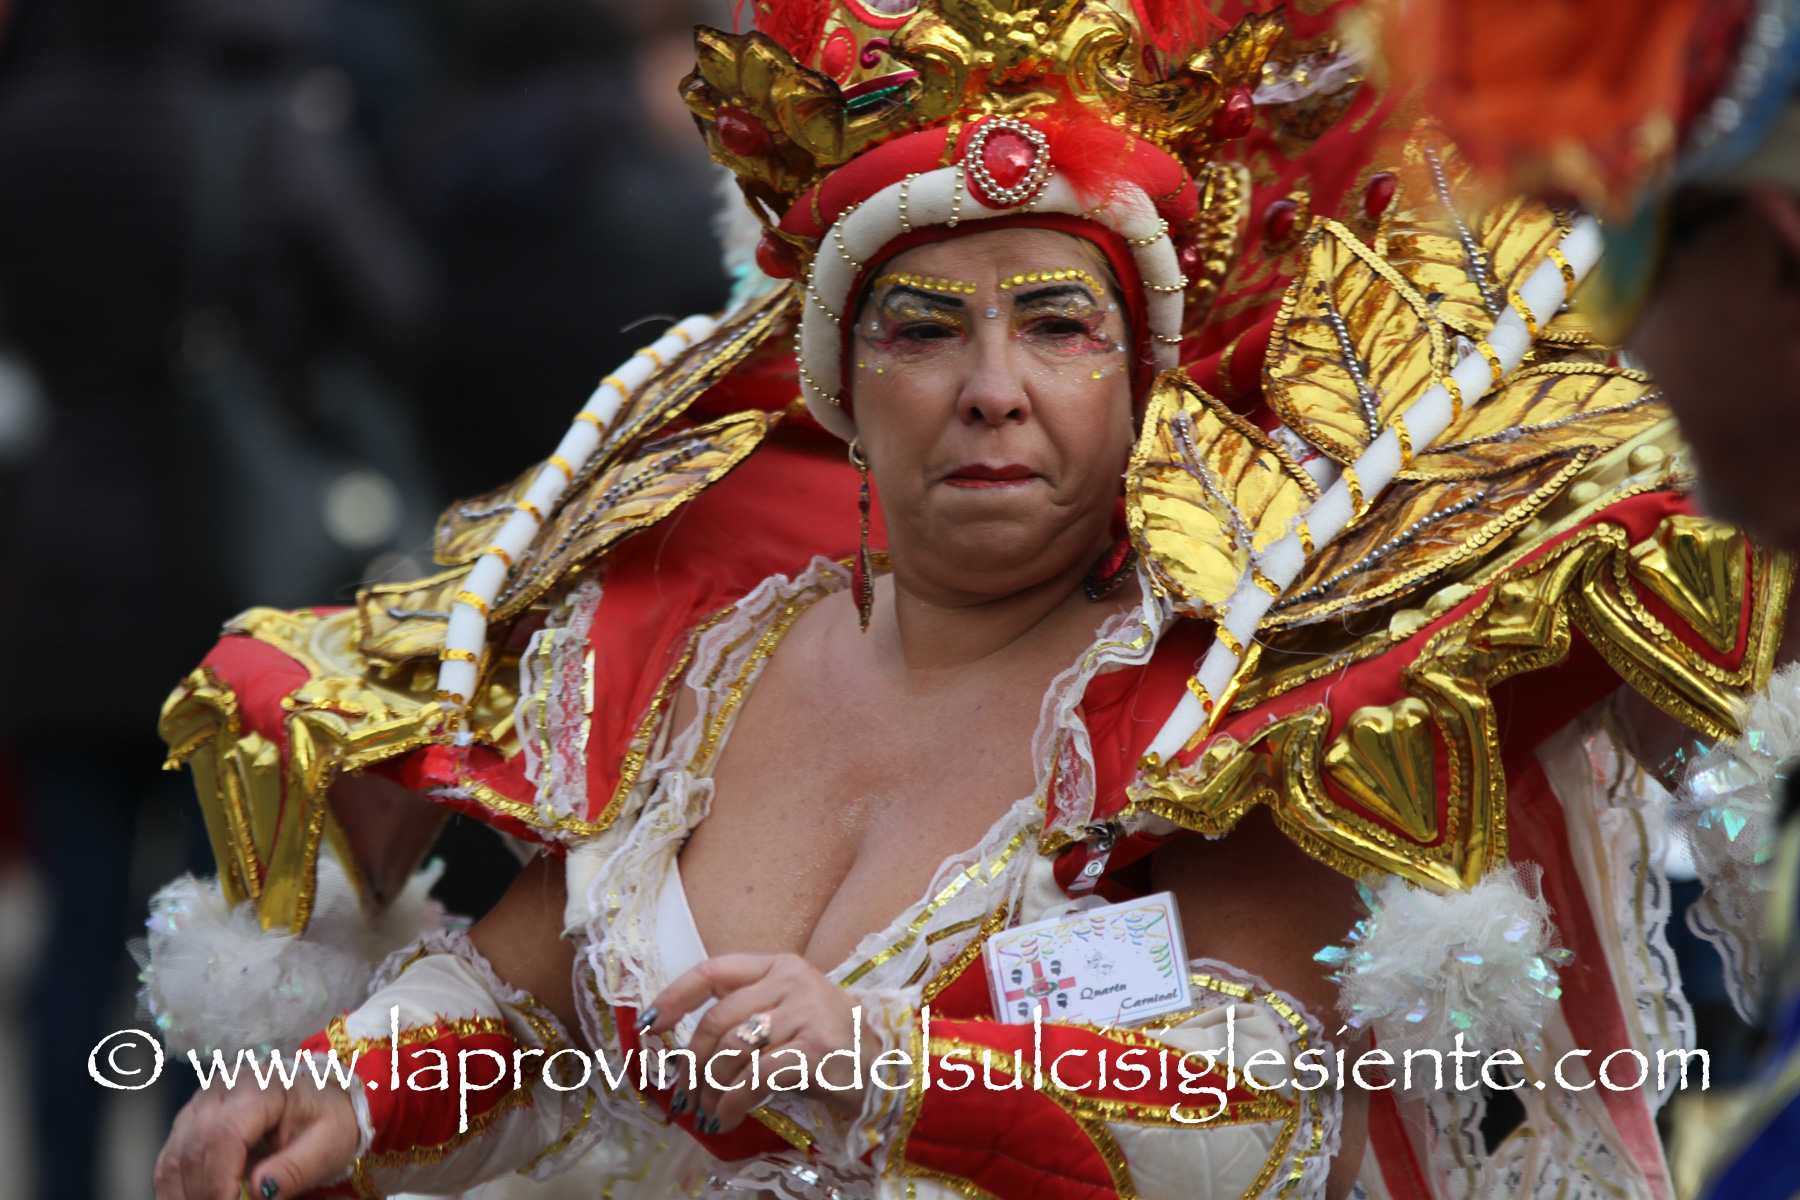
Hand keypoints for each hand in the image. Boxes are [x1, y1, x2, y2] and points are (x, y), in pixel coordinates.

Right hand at [153, 1076, 359, 1199]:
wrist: (323, 1101)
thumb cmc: (328, 1120)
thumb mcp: (328, 1145)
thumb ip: (295, 1169)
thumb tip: (260, 1192)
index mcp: (261, 1085)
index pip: (225, 1136)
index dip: (218, 1181)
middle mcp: (223, 1087)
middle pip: (194, 1149)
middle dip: (201, 1194)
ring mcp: (202, 1102)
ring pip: (175, 1156)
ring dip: (184, 1195)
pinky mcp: (191, 1120)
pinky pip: (170, 1159)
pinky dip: (175, 1190)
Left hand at [644, 953, 863, 1134]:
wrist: (886, 1072)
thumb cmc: (827, 1048)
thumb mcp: (785, 1018)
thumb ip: (744, 1019)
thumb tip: (684, 1053)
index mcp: (779, 966)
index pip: (713, 970)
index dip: (675, 995)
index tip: (650, 1024)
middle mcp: (792, 980)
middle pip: (717, 1018)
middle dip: (692, 1062)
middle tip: (684, 1094)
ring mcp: (807, 1011)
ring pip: (733, 1049)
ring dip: (710, 1087)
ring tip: (706, 1111)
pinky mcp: (817, 1048)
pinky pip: (756, 1077)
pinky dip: (732, 1102)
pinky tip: (726, 1118)